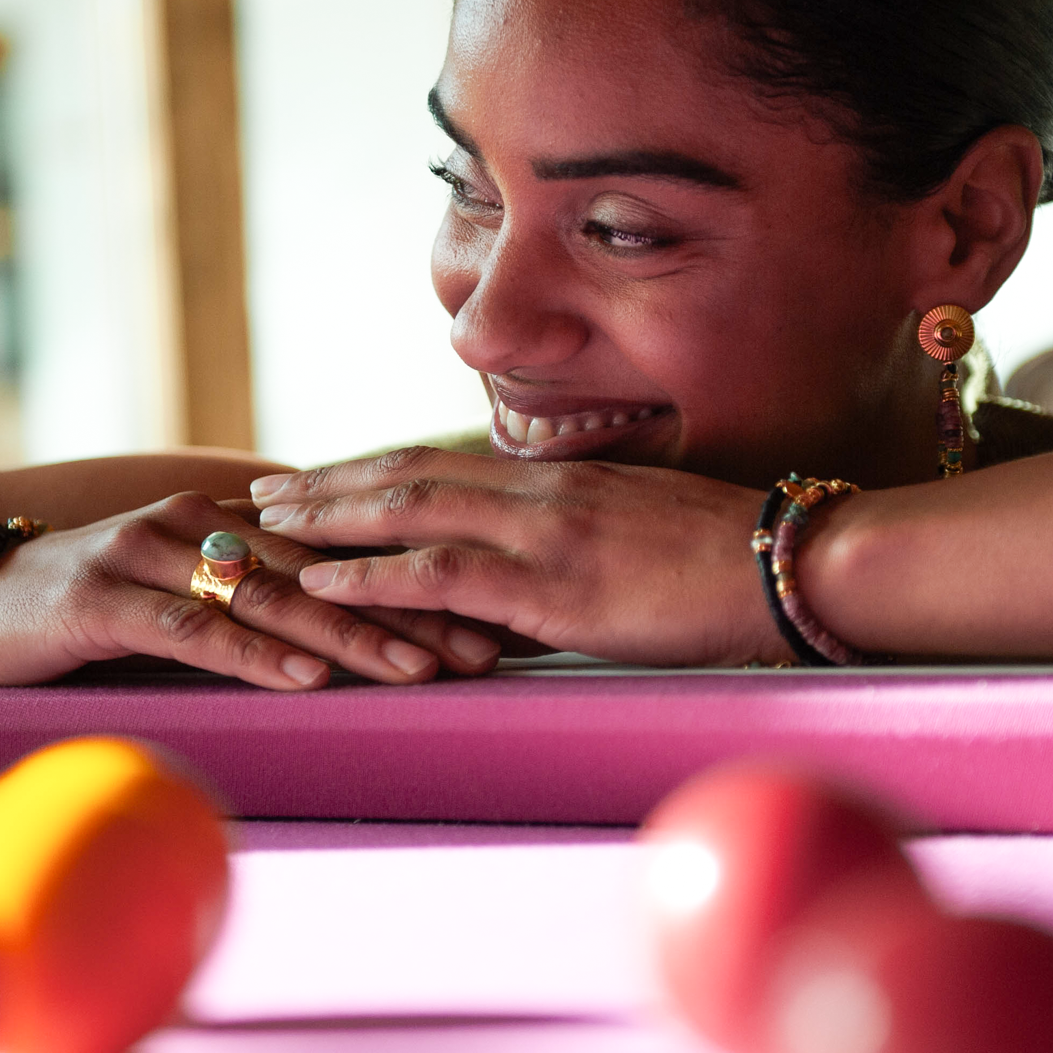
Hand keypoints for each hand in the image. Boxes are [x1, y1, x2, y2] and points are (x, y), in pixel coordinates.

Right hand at [0, 491, 500, 689]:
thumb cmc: (92, 606)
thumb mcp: (184, 591)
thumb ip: (256, 592)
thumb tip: (353, 621)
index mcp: (226, 517)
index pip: (339, 549)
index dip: (416, 580)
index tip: (490, 616)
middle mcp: (197, 521)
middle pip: (321, 569)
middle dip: (407, 608)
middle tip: (482, 648)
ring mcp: (148, 553)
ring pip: (267, 596)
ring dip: (349, 634)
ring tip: (421, 667)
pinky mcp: (102, 597)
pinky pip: (191, 629)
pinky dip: (253, 655)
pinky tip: (308, 679)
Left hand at [250, 448, 790, 665]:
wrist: (790, 567)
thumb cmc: (724, 559)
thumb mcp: (636, 533)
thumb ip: (573, 538)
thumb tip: (522, 569)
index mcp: (556, 480)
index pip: (441, 465)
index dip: (371, 470)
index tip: (318, 476)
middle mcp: (536, 492)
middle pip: (406, 476)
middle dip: (327, 483)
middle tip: (261, 493)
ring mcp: (540, 534)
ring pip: (408, 512)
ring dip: (328, 517)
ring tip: (266, 525)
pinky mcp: (552, 587)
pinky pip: (442, 574)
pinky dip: (373, 576)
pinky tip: (322, 583)